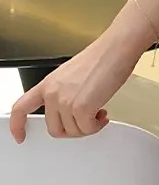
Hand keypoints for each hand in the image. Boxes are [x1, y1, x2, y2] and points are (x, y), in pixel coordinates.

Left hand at [9, 37, 139, 143]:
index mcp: (48, 84)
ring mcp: (65, 101)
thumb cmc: (102, 57)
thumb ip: (63, 93)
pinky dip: (96, 126)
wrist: (116, 48)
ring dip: (88, 127)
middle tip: (85, 121)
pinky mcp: (81, 108)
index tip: (20, 136)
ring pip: (72, 131)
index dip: (17, 126)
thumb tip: (69, 111)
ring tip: (98, 114)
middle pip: (54, 128)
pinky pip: (87, 129)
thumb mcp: (72, 75)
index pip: (21, 108)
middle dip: (72, 129)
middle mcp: (53, 93)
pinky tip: (102, 114)